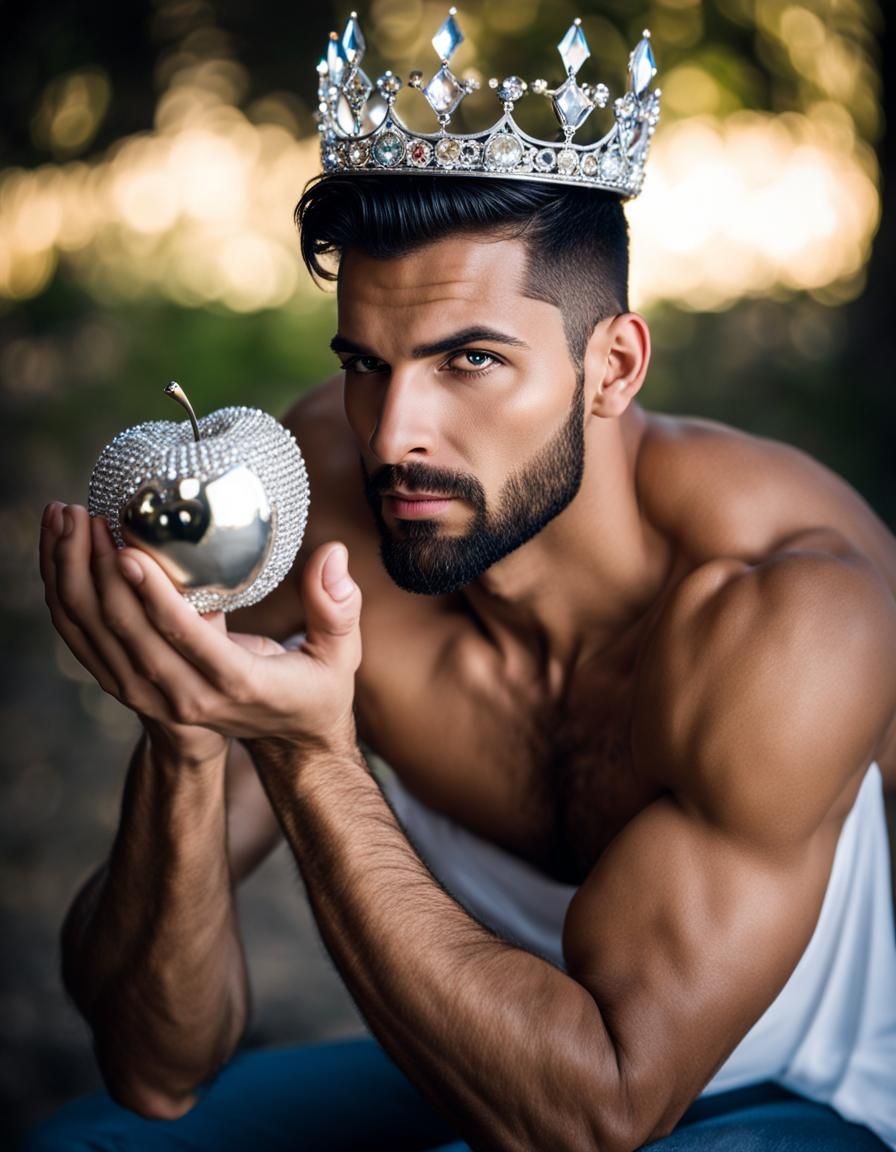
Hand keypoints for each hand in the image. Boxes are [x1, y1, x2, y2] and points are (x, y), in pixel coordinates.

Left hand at [40, 503, 362, 758]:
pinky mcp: (143, 695)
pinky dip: (74, 607)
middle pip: (132, 638)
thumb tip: (332, 554)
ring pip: (103, 644)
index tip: (128, 552)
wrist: (291, 741)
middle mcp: (191, 698)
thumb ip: (338, 606)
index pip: (186, 638)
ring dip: (77, 585)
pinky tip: (64, 561)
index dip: (153, 597)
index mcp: (239, 683)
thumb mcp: (341, 653)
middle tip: (87, 520)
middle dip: (102, 577)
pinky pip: (95, 652)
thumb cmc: (317, 690)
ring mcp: (161, 701)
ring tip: (68, 526)